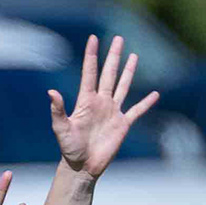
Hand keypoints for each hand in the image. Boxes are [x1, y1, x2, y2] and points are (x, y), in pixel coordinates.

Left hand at [46, 37, 160, 179]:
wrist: (82, 166)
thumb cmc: (69, 148)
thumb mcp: (61, 128)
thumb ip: (58, 110)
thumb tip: (51, 92)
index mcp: (86, 100)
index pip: (90, 72)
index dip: (91, 55)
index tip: (93, 38)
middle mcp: (101, 102)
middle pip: (109, 73)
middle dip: (113, 56)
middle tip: (118, 38)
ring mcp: (112, 112)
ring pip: (123, 86)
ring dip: (128, 71)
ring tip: (134, 55)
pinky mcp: (122, 125)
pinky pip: (137, 111)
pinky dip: (146, 103)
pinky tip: (155, 94)